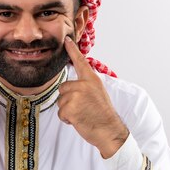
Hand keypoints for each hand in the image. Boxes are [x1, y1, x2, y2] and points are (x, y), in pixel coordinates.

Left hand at [57, 36, 128, 158]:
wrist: (109, 130)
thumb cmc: (103, 115)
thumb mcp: (97, 94)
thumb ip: (85, 86)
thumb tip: (72, 85)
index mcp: (92, 80)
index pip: (80, 62)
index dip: (72, 50)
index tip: (66, 40)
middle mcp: (83, 85)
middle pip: (63, 88)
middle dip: (68, 100)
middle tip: (83, 108)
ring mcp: (76, 95)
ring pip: (60, 101)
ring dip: (68, 111)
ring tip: (82, 114)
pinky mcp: (70, 108)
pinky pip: (60, 113)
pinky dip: (67, 119)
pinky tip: (79, 120)